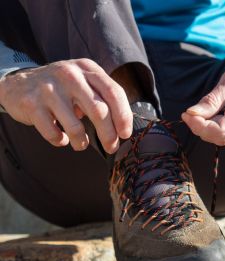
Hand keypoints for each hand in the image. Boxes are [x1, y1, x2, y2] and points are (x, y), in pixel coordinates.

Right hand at [0, 59, 132, 153]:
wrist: (18, 84)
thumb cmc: (62, 88)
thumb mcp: (83, 81)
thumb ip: (103, 96)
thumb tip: (123, 128)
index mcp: (87, 68)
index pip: (114, 92)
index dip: (123, 116)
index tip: (125, 134)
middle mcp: (69, 75)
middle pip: (99, 111)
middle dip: (109, 135)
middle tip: (111, 147)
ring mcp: (49, 89)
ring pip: (76, 127)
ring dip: (82, 143)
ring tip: (81, 144)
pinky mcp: (32, 104)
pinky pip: (54, 133)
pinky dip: (60, 141)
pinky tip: (61, 138)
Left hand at [182, 61, 224, 152]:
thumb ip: (211, 100)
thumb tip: (191, 114)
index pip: (219, 133)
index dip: (199, 126)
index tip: (187, 113)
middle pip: (216, 136)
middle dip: (205, 122)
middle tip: (213, 102)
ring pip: (217, 139)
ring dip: (213, 124)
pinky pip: (224, 140)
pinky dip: (220, 128)